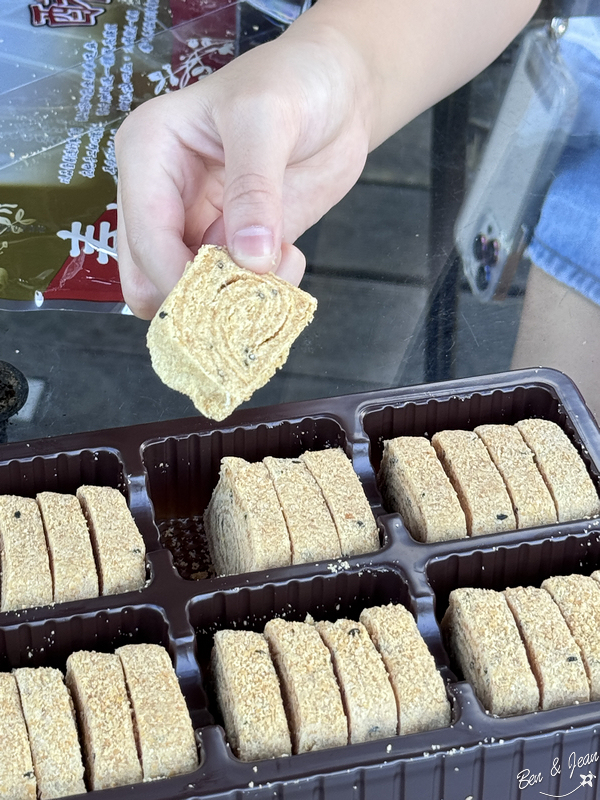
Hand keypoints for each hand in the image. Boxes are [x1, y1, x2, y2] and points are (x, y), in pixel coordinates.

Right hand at [115, 22, 371, 317]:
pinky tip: (290, 259)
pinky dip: (260, 294)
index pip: (145, 235)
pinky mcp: (234, 247)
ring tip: (279, 268)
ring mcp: (197, 227)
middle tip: (246, 298)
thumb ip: (255, 189)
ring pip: (190, 293)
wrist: (338, 92)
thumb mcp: (267, 119)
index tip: (221, 301)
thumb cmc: (294, 82)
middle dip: (196, 300)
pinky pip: (233, 293)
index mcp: (148, 154)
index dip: (176, 276)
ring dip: (233, 300)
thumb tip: (249, 258)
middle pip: (149, 277)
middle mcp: (162, 198)